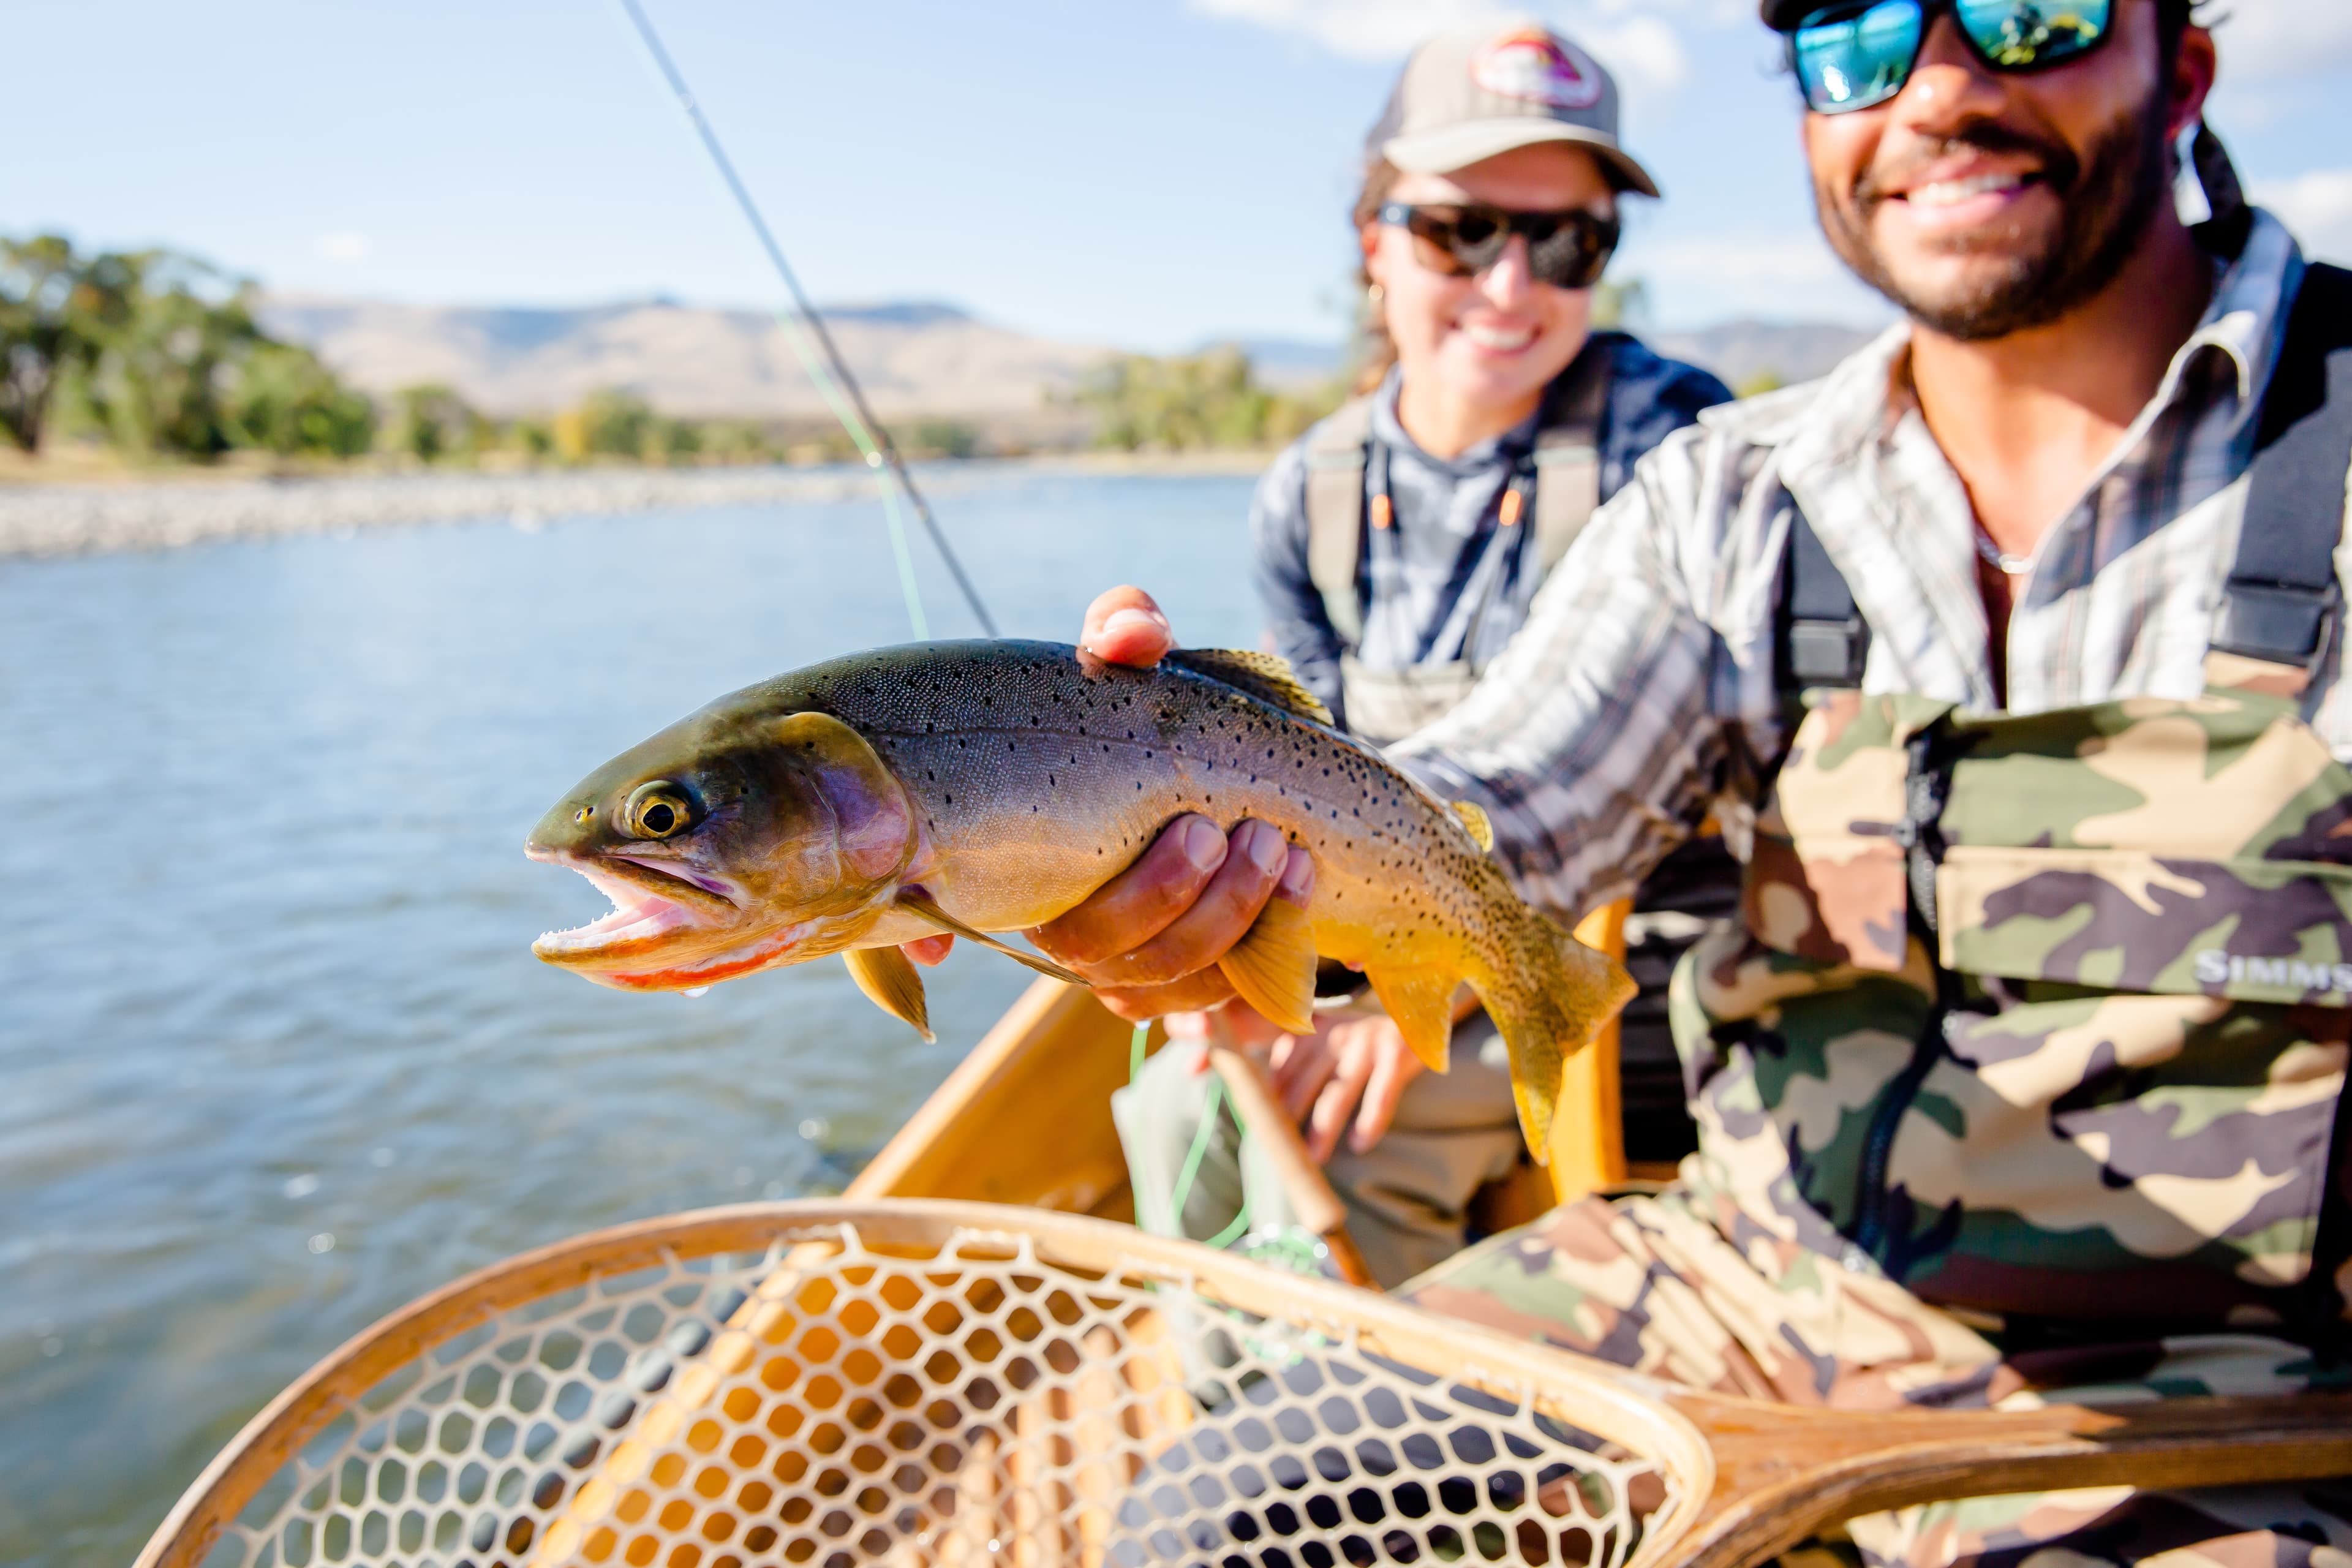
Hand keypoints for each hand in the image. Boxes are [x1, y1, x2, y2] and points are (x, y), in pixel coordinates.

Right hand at [908, 587, 1313, 1015]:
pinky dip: (1267, 943)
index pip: (939, 917)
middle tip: (1212, 829)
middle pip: (1092, 949)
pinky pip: (1221, 996)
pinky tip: (1302, 879)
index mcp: (1019, 853)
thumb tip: (1125, 640)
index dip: (920, 944)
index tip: (963, 937)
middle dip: (1159, 895)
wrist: (1256, 769)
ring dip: (1223, 917)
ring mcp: (1128, 964)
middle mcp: (1062, 923)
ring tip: (1274, 846)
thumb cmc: (1167, 712)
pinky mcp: (1196, 985)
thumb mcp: (1143, 656)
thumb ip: (1126, 626)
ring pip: (1159, 980)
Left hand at [1268, 1015, 1424, 1162]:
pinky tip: (1359, 1144)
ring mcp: (1366, 1043)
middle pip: (1305, 1084)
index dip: (1269, 1102)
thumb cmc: (1361, 1038)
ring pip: (1339, 1092)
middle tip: (1280, 1150)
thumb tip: (1242, 1084)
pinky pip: (1381, 1093)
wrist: (1416, 1011)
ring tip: (1314, 1156)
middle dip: (1289, 1119)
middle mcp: (1336, 1034)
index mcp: (1313, 1032)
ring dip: (1324, 1127)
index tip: (1261, 1130)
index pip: (1282, 1070)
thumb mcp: (1326, 1037)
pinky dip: (1370, 1120)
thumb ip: (1292, 1057)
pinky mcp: (1396, 1053)